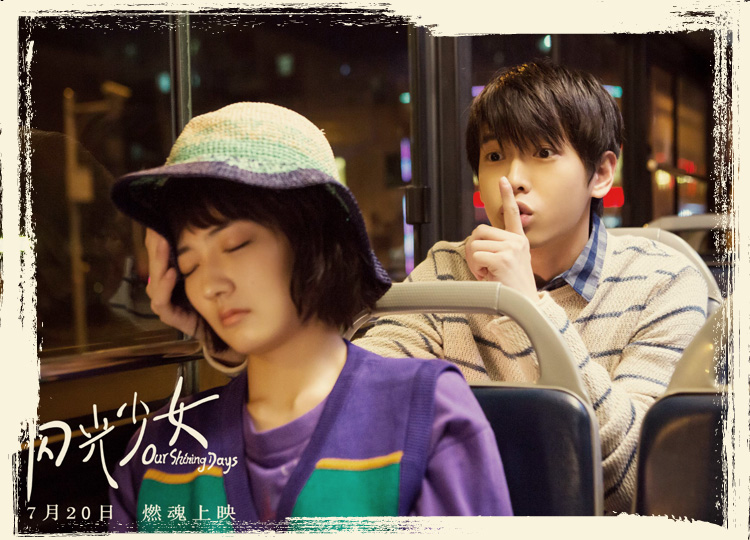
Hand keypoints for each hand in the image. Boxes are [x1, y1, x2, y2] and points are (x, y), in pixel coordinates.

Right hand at [145, 229, 245, 367]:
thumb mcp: (213, 270)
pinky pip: (161, 302)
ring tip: (164, 245)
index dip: (156, 239)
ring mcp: (167, 302)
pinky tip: (171, 273)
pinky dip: (164, 287)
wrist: (229, 325)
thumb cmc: (221, 295)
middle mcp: (167, 287)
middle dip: (155, 246)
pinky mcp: (171, 316)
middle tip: (157, 228)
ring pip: (154, 282)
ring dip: (158, 262)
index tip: (157, 221)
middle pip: (153, 265)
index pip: (159, 254)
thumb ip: (205, 252)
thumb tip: (207, 221)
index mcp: (174, 274)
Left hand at [466, 177, 538, 301]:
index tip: (503, 180)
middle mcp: (517, 242)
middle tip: (482, 266)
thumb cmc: (513, 289)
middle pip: (479, 230)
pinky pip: (476, 255)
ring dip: (474, 261)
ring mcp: (511, 249)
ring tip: (486, 273)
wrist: (525, 307)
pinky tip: (488, 277)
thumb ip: (497, 248)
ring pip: (475, 243)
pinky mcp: (503, 258)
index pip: (512, 214)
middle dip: (474, 248)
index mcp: (519, 241)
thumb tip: (477, 241)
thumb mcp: (508, 264)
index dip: (506, 196)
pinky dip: (475, 268)